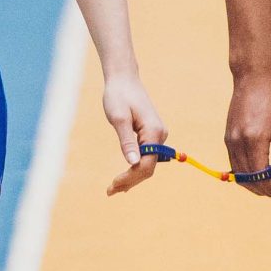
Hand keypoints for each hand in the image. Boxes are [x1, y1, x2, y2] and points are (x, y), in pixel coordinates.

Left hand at [101, 68, 169, 194]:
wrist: (123, 79)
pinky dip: (135, 167)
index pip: (147, 164)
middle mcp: (160, 135)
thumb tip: (132, 163)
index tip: (113, 184)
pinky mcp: (151, 134)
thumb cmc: (118, 95)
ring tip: (115, 189)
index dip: (131, 177)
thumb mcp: (118, 118)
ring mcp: (157, 134)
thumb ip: (126, 141)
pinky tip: (125, 177)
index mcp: (154, 132)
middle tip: (110, 191)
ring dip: (133, 177)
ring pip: (148, 163)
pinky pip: (146, 156)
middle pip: (148, 167)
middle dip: (130, 180)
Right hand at [223, 66, 270, 200]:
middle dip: (265, 191)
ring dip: (254, 185)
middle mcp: (238, 141)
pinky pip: (234, 164)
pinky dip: (246, 174)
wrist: (252, 76)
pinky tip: (259, 174)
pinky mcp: (228, 137)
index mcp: (255, 138)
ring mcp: (230, 139)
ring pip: (239, 174)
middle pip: (248, 179)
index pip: (262, 176)